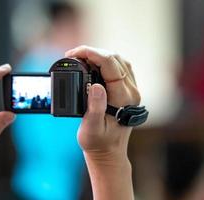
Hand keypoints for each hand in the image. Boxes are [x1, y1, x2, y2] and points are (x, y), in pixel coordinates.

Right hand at [66, 46, 140, 199]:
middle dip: (92, 52)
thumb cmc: (98, 143)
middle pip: (114, 58)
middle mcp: (130, 91)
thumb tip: (95, 86)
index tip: (73, 53)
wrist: (109, 152)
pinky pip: (119, 67)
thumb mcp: (92, 129)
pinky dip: (106, 62)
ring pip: (118, 60)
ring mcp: (131, 90)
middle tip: (72, 55)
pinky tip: (94, 65)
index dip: (92, 53)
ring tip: (81, 58)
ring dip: (99, 55)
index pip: (110, 65)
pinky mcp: (127, 90)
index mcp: (123, 98)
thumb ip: (95, 108)